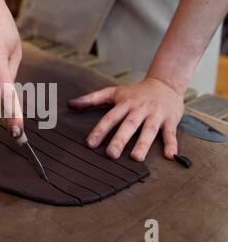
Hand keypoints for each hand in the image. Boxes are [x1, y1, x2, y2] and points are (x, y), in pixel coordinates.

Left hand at [67, 78, 183, 161]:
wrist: (165, 83)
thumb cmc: (135, 92)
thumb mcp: (113, 92)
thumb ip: (91, 99)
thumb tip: (69, 104)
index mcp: (124, 104)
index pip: (110, 118)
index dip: (100, 130)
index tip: (90, 143)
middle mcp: (139, 109)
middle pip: (129, 125)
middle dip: (120, 139)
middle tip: (111, 155)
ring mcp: (155, 114)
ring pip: (149, 130)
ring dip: (143, 144)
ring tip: (136, 158)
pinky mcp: (170, 120)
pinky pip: (171, 133)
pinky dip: (172, 144)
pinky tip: (170, 156)